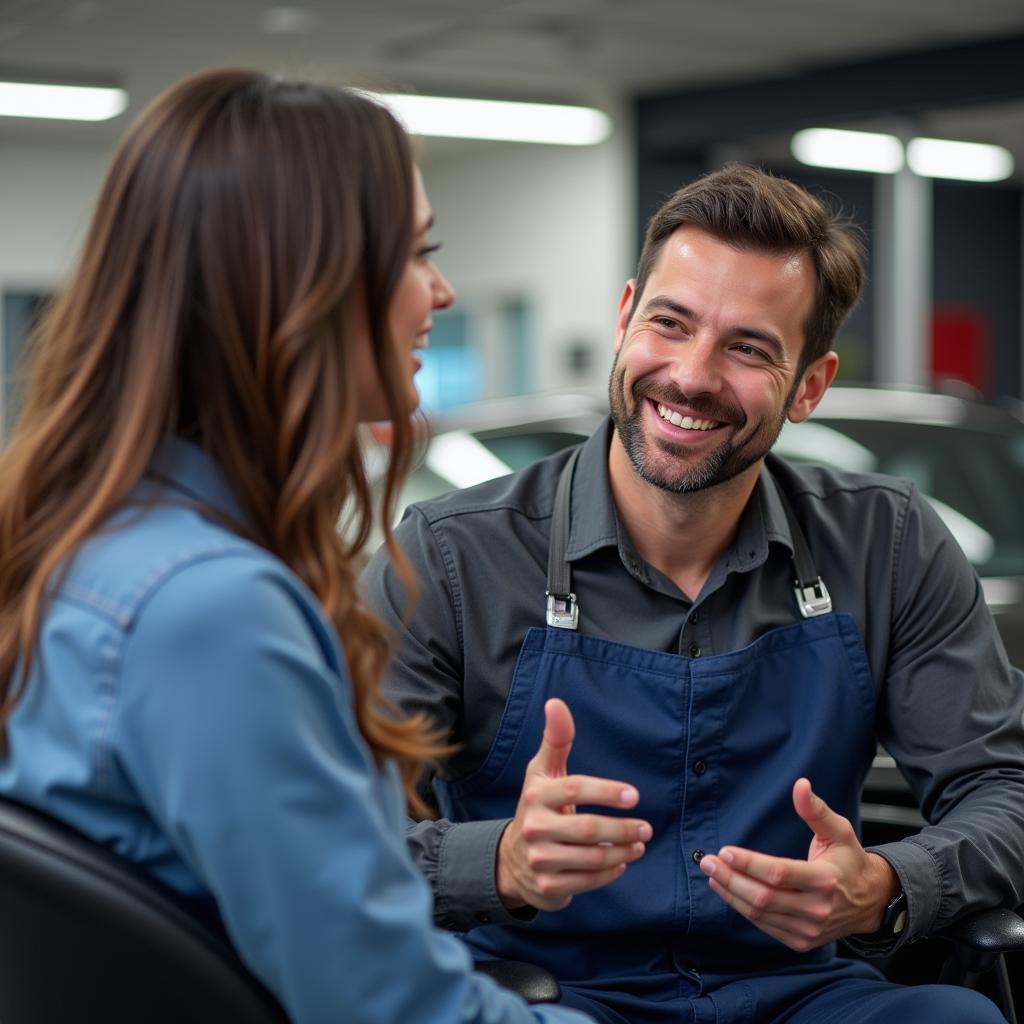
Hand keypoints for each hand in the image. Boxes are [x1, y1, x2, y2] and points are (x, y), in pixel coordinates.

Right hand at [496, 698, 650, 911]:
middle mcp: (534, 827)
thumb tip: (556, 703)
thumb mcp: (543, 772)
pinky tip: (621, 862)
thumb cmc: (538, 806)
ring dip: (622, 851)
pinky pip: (587, 881)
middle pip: (587, 829)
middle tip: (646, 828)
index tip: (634, 796)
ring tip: (639, 843)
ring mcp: (540, 859)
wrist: (513, 858)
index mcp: (535, 795)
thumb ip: (556, 739)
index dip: (606, 792)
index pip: (573, 789)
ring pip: (591, 858)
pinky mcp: (547, 887)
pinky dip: (610, 873)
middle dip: (622, 828)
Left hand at [698, 778, 899, 951]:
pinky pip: (765, 926)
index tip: (725, 851)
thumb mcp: (839, 831)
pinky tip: (728, 891)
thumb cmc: (849, 861)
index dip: (750, 864)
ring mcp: (809, 929)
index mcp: (825, 880)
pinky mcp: (801, 941)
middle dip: (731, 879)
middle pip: (764, 897)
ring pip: (760, 914)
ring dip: (731, 894)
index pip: (779, 873)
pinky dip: (742, 908)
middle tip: (708, 862)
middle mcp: (817, 909)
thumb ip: (816, 810)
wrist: (870, 902)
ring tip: (712, 874)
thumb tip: (800, 784)